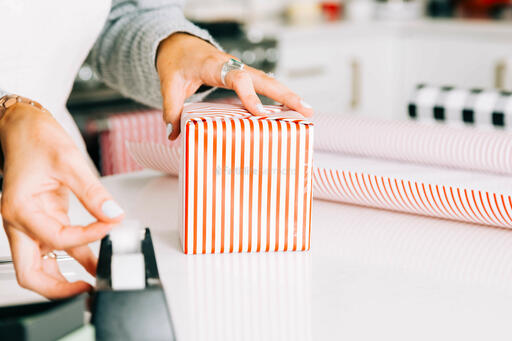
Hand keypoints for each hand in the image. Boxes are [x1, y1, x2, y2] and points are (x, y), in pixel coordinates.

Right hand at [0, 103, 124, 298]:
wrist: (24, 127)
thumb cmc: (36, 139)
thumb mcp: (70, 161)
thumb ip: (92, 191)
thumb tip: (112, 213)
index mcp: (20, 209)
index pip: (57, 238)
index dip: (88, 236)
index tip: (112, 226)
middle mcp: (20, 221)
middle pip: (31, 272)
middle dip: (59, 287)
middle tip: (88, 289)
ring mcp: (31, 223)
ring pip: (42, 264)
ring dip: (67, 276)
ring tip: (97, 279)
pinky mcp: (44, 219)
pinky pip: (57, 245)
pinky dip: (75, 254)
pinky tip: (96, 258)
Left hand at [156, 33, 313, 139]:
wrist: (180, 44)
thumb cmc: (177, 60)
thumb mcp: (169, 83)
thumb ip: (171, 107)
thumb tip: (173, 134)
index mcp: (214, 65)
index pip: (237, 78)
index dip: (250, 95)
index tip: (260, 114)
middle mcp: (232, 65)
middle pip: (263, 78)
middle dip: (285, 94)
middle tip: (305, 110)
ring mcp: (240, 70)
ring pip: (269, 81)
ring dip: (288, 96)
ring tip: (308, 112)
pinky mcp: (243, 75)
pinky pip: (264, 85)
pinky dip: (280, 96)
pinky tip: (292, 109)